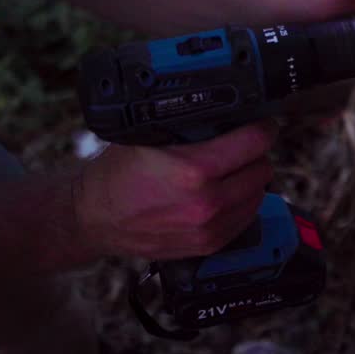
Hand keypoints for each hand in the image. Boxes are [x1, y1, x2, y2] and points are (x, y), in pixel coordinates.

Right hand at [72, 122, 277, 258]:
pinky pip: (246, 218)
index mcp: (194, 170)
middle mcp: (207, 203)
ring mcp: (209, 228)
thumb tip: (229, 107)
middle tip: (241, 145)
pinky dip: (243, 202)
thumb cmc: (118, 174)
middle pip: (262, 167)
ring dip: (250, 178)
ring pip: (258, 193)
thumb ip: (191, 124)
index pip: (255, 141)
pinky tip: (226, 191)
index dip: (261, 127)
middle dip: (254, 153)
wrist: (93, 218)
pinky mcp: (208, 245)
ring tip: (232, 168)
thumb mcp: (150, 135)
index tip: (260, 123)